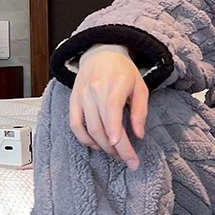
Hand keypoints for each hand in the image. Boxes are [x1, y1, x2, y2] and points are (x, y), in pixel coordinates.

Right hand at [69, 44, 148, 169]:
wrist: (101, 54)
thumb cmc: (123, 73)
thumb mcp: (140, 87)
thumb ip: (140, 111)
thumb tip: (138, 135)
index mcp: (116, 83)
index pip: (112, 107)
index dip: (114, 128)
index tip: (120, 146)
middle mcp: (96, 89)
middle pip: (102, 125)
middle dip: (116, 147)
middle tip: (128, 159)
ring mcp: (82, 95)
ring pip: (89, 128)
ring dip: (103, 146)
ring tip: (117, 154)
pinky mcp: (73, 101)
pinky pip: (75, 125)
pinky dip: (85, 139)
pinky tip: (97, 145)